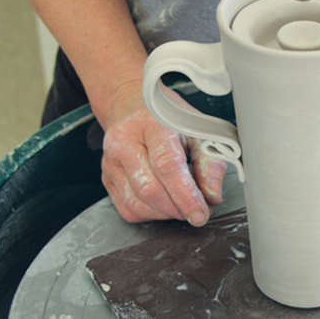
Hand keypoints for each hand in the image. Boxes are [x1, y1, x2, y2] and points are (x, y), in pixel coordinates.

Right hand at [100, 101, 226, 226]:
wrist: (134, 105)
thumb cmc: (168, 117)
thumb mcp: (198, 130)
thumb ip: (210, 163)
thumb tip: (212, 196)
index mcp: (151, 124)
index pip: (166, 165)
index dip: (185, 195)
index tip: (200, 213)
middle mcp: (125, 141)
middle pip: (149, 189)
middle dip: (177, 208)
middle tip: (196, 211)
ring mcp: (111, 161)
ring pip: (136, 203)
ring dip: (164, 214)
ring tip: (181, 207)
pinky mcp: (106, 177)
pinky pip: (126, 208)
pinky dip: (149, 215)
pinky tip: (163, 206)